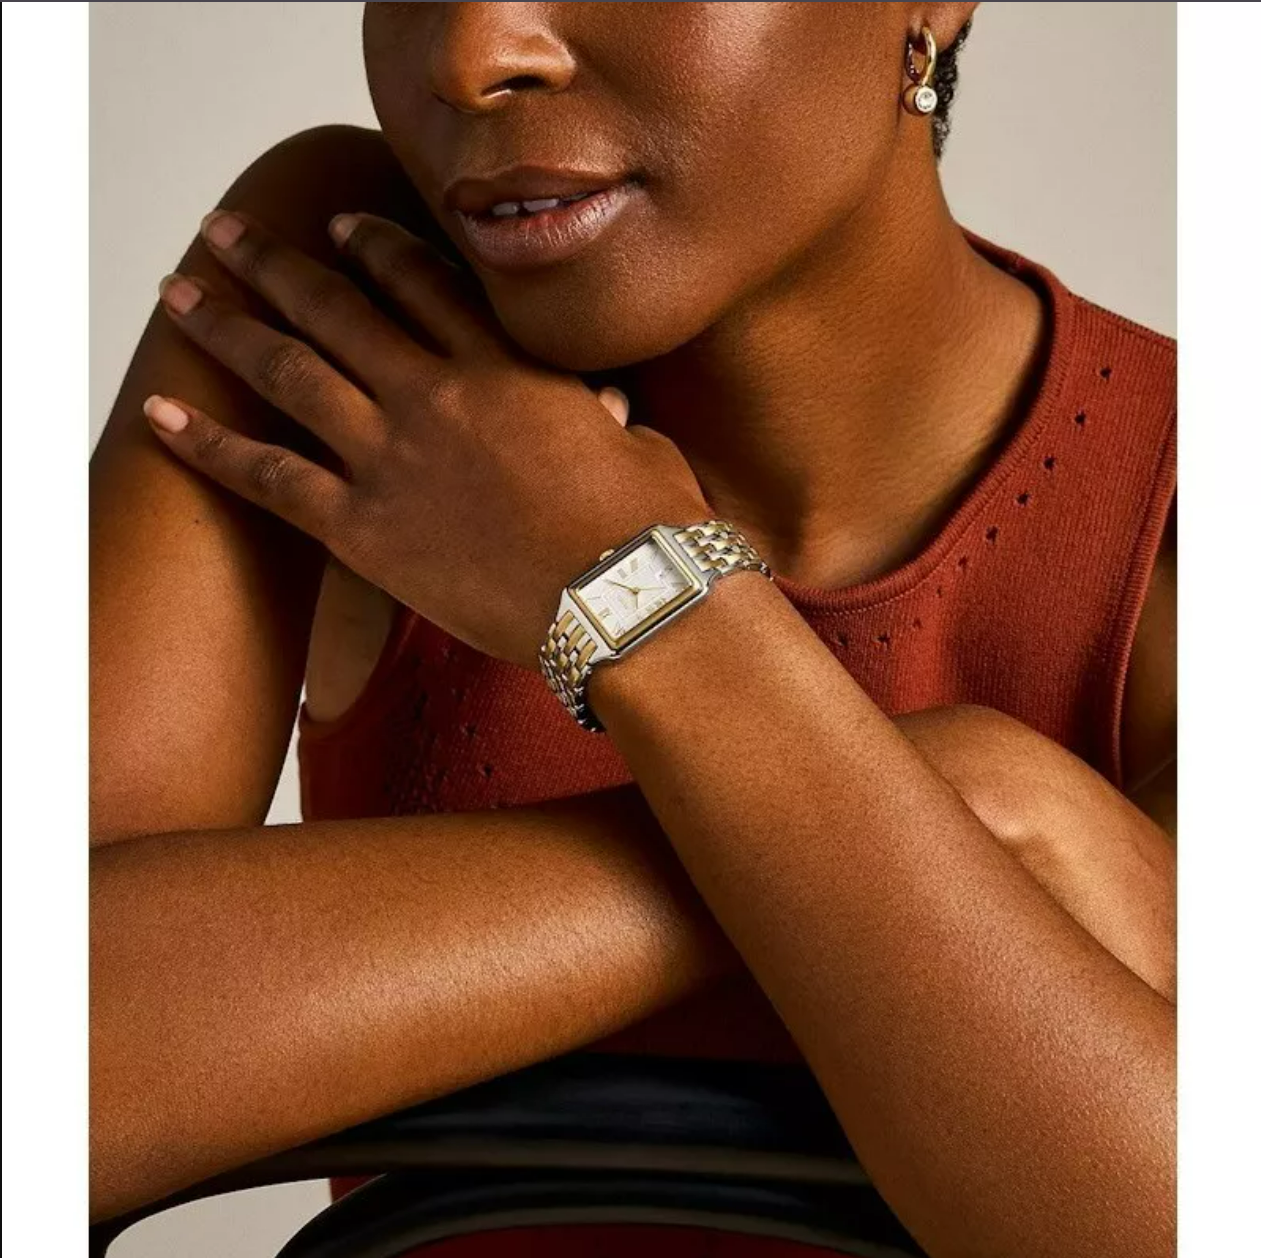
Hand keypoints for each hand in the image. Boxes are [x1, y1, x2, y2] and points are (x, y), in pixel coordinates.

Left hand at [144, 210, 710, 669]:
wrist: (626, 597)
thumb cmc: (648, 531)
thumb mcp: (638, 447)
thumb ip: (603, 418)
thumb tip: (608, 410)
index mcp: (503, 367)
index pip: (422, 283)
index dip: (373, 247)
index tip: (340, 228)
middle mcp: (436, 393)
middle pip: (336, 307)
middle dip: (275, 264)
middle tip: (229, 235)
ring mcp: (394, 457)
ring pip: (289, 372)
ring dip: (227, 328)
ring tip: (181, 295)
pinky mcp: (366, 529)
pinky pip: (271, 478)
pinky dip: (212, 445)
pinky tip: (162, 416)